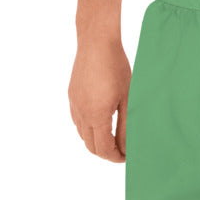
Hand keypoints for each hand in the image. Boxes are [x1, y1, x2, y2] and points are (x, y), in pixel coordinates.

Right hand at [68, 39, 130, 161]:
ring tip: (113, 137)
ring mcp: (74, 105)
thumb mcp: (128, 100)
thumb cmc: (116, 68)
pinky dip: (89, 130)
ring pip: (83, 136)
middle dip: (107, 153)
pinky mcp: (71, 97)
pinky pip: (78, 122)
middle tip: (122, 151)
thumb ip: (126, 127)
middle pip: (91, 147)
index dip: (116, 158)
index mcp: (96, 116)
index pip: (103, 150)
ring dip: (97, 142)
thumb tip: (126, 149)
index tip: (127, 157)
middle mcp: (81, 113)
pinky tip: (101, 123)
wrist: (96, 42)